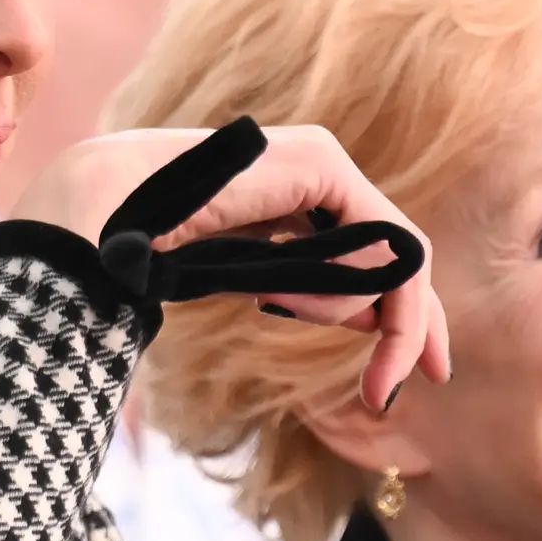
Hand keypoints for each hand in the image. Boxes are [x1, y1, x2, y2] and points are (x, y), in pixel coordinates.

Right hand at [24, 125, 449, 416]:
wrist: (112, 217)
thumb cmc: (159, 252)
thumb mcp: (256, 280)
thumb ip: (311, 289)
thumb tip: (374, 315)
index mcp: (303, 194)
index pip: (377, 256)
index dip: (404, 317)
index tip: (407, 376)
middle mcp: (323, 171)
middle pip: (399, 255)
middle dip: (416, 324)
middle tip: (429, 377)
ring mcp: (326, 162)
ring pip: (387, 258)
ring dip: (341, 310)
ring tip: (272, 300)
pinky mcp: (324, 165)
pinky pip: (378, 243)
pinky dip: (355, 289)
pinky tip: (296, 301)